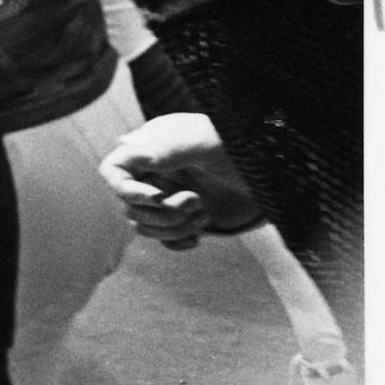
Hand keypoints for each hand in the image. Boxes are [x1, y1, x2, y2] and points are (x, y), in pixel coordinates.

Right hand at [99, 113, 262, 248]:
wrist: (272, 169)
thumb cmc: (238, 145)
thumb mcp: (202, 141)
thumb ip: (164, 146)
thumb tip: (124, 146)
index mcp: (149, 150)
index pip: (112, 171)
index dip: (125, 189)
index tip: (157, 197)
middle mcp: (152, 175)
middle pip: (129, 206)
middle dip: (162, 212)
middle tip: (196, 201)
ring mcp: (166, 197)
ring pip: (145, 226)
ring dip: (173, 227)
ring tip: (203, 212)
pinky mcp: (183, 219)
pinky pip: (163, 240)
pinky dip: (177, 242)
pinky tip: (199, 235)